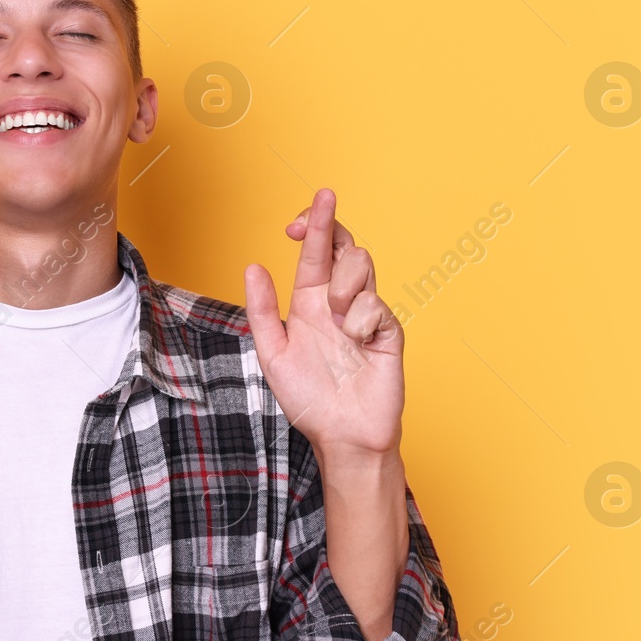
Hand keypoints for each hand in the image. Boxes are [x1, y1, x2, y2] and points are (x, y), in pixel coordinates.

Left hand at [243, 188, 402, 461]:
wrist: (341, 436)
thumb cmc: (308, 398)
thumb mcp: (273, 353)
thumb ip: (261, 311)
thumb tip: (252, 267)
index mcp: (310, 302)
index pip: (314, 252)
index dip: (310, 226)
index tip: (294, 220)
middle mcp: (339, 302)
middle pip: (343, 245)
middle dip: (330, 223)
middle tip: (321, 204)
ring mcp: (366, 314)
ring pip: (361, 264)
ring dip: (342, 281)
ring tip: (334, 315)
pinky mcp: (388, 332)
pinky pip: (375, 306)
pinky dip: (360, 320)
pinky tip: (356, 343)